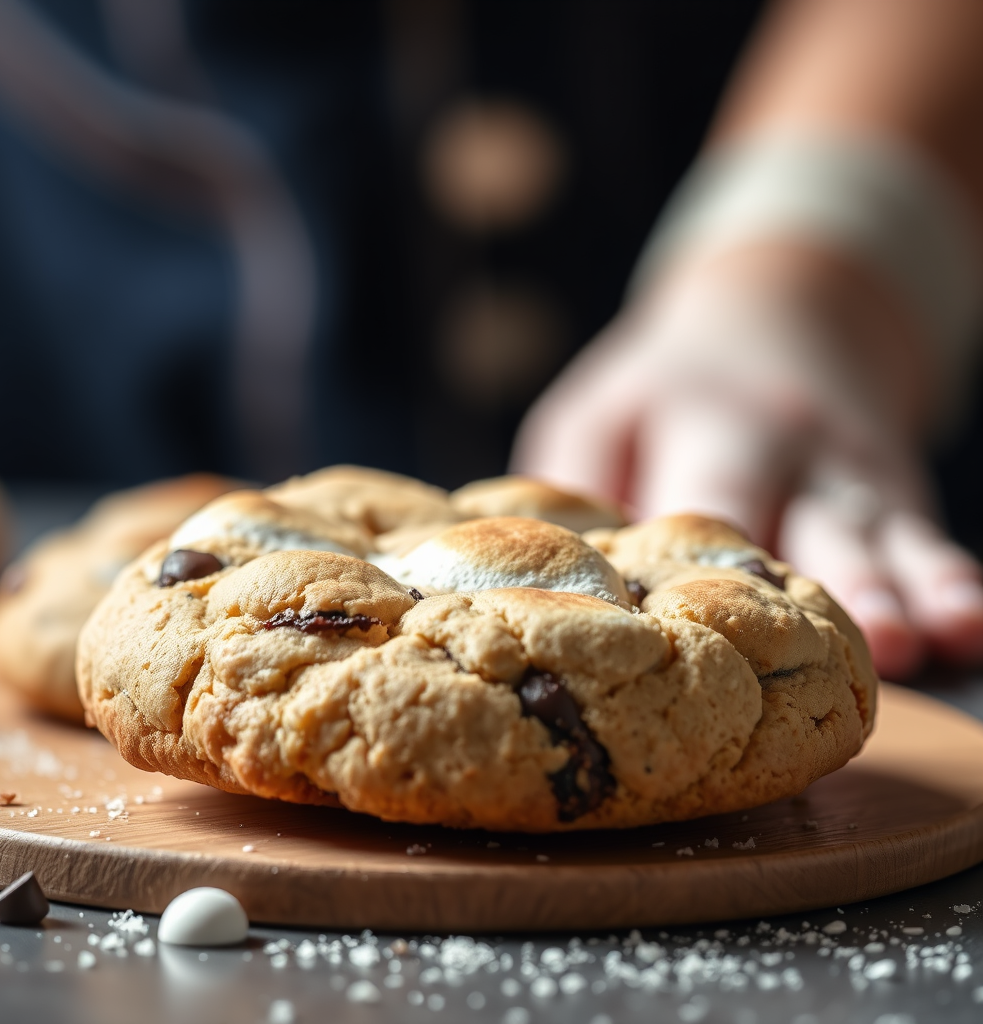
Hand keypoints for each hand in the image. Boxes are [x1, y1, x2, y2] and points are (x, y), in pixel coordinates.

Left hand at [512, 245, 982, 678]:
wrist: (774, 307)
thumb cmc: (660, 393)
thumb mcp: (595, 417)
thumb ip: (570, 491)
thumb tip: (532, 589)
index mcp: (680, 421)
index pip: (677, 501)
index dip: (678, 569)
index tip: (672, 635)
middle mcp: (766, 436)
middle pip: (784, 510)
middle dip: (810, 574)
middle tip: (845, 638)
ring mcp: (835, 462)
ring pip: (867, 528)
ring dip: (893, 586)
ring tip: (916, 639)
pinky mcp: (886, 484)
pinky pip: (921, 531)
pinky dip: (949, 577)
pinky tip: (971, 626)